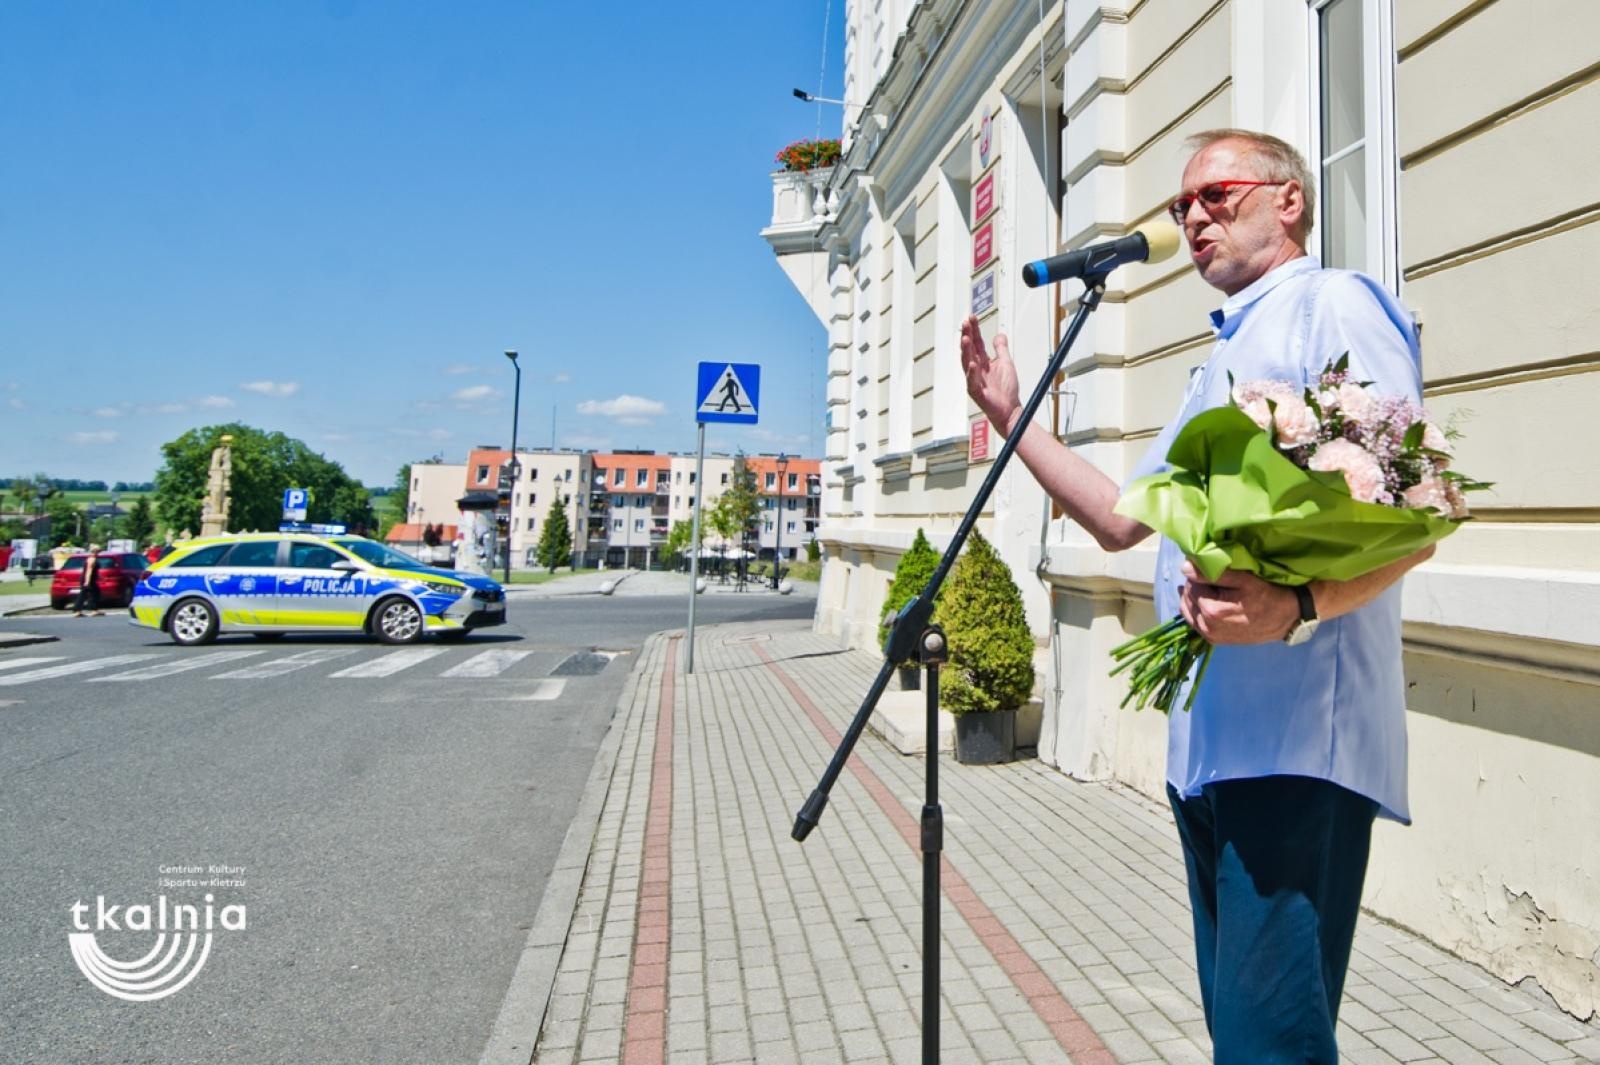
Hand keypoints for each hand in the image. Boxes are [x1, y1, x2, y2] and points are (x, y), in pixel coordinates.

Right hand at [959, 315, 1021, 436]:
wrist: (1010, 410)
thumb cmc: (1006, 390)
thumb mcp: (1006, 363)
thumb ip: (1001, 349)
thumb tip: (999, 334)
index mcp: (983, 361)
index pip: (976, 342)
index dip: (974, 330)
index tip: (972, 317)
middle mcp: (976, 369)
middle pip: (969, 349)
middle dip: (967, 335)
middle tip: (965, 323)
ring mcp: (974, 380)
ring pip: (967, 363)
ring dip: (966, 350)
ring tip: (965, 338)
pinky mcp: (976, 392)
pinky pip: (972, 381)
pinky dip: (972, 372)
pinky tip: (972, 363)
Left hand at [1177, 561, 1300, 644]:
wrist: (1286, 619)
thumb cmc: (1266, 596)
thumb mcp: (1243, 580)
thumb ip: (1213, 574)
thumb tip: (1185, 567)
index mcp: (1211, 611)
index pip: (1191, 585)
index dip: (1197, 574)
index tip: (1208, 568)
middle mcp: (1206, 627)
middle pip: (1187, 598)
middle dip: (1194, 586)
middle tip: (1209, 577)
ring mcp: (1210, 636)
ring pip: (1188, 611)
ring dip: (1193, 598)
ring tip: (1207, 588)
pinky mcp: (1214, 640)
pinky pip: (1195, 623)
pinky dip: (1196, 610)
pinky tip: (1205, 601)